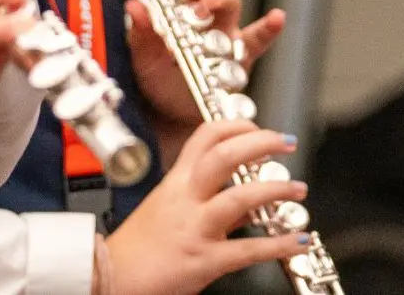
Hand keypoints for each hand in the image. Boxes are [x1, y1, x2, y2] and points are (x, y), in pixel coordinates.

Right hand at [105, 119, 309, 294]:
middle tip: (286, 142)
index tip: (258, 126)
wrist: (105, 282)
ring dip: (275, 190)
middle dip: (261, 143)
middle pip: (225, 156)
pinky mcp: (201, 261)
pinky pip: (246, 250)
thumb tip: (240, 195)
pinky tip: (295, 240)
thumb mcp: (164, 210)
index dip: (236, 125)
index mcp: (175, 183)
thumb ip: (201, 199)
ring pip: (240, 198)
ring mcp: (194, 230)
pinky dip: (276, 245)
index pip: (205, 138)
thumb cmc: (135, 250)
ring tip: (297, 189)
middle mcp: (185, 200)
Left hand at [125, 0, 284, 148]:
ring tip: (206, 2)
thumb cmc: (160, 82)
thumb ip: (142, 34)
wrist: (171, 118)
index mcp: (187, 6)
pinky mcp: (241, 58)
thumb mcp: (145, 58)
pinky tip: (276, 17)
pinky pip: (258, 40)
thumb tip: (134, 4)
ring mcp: (228, 34)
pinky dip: (269, 28)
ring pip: (232, 1)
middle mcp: (211, 15)